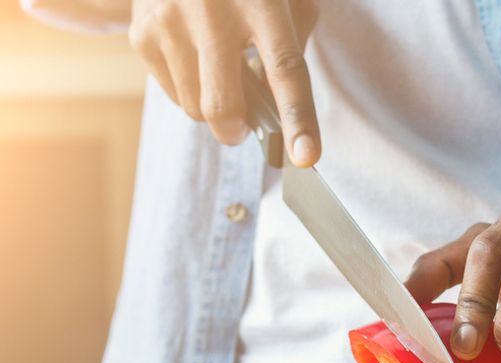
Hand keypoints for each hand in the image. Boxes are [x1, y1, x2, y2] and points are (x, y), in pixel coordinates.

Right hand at [129, 0, 319, 164]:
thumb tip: (282, 110)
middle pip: (223, 105)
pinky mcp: (142, 33)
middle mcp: (212, 12)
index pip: (285, 69)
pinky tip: (194, 56)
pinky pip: (172, 93)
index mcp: (263, 4)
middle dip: (235, 131)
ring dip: (212, 107)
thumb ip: (293, 46)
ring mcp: (171, 22)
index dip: (298, 118)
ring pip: (194, 108)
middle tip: (242, 129)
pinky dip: (189, 89)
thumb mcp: (286, 0)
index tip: (306, 155)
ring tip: (218, 73)